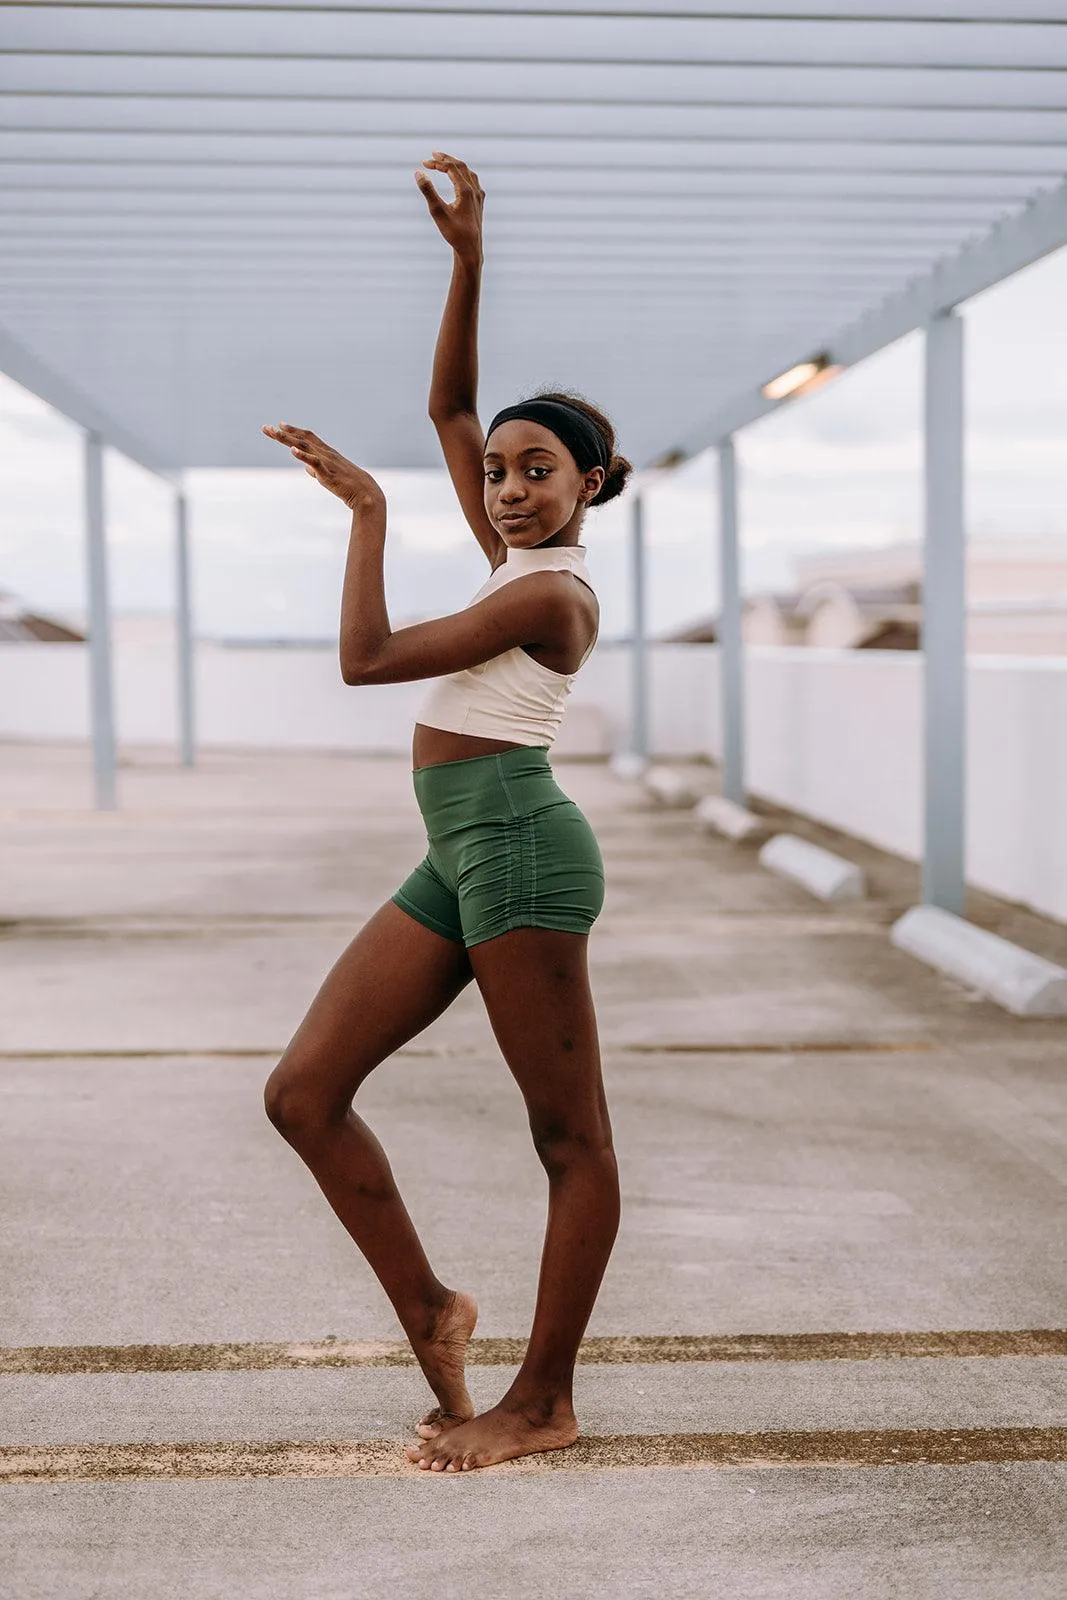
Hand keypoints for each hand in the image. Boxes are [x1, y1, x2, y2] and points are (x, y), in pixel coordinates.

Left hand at [262, 424, 384, 513]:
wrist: (365, 493)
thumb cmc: (348, 485)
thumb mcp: (329, 475)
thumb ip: (316, 469)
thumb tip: (306, 467)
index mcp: (326, 452)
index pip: (307, 437)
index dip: (293, 430)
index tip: (279, 425)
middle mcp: (325, 453)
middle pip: (301, 439)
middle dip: (283, 433)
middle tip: (266, 428)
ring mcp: (326, 461)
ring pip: (304, 447)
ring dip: (288, 439)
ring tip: (274, 433)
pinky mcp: (327, 473)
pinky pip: (314, 462)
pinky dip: (302, 455)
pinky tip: (291, 450)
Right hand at [415, 151, 483, 259]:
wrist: (470, 250)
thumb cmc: (454, 233)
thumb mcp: (438, 212)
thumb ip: (428, 191)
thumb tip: (418, 173)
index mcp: (466, 190)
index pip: (451, 168)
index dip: (436, 163)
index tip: (423, 163)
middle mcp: (475, 190)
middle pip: (461, 166)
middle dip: (446, 159)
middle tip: (433, 155)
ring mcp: (479, 197)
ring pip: (469, 173)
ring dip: (456, 166)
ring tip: (445, 164)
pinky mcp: (479, 204)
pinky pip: (473, 182)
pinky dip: (464, 175)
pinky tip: (461, 180)